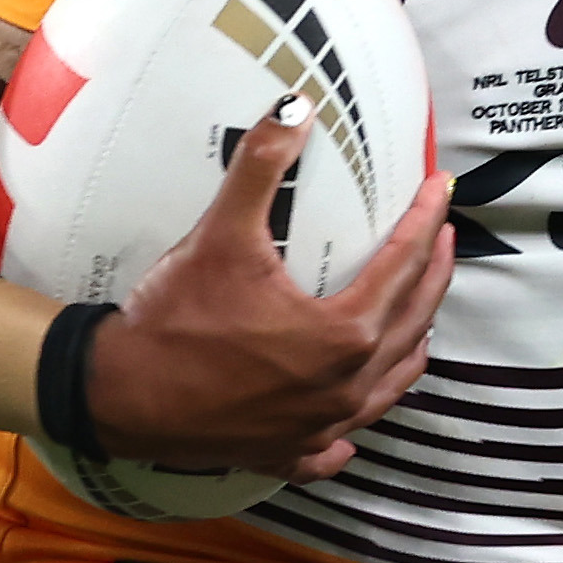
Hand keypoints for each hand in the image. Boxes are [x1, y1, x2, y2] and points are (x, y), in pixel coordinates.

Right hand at [87, 112, 451, 474]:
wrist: (122, 396)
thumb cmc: (176, 322)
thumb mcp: (223, 234)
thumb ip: (263, 167)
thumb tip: (294, 110)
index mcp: (343, 334)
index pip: (404, 266)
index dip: (426, 220)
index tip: (438, 191)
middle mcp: (344, 386)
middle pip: (412, 324)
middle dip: (433, 275)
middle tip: (441, 238)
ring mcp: (319, 426)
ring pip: (388, 387)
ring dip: (409, 346)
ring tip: (416, 319)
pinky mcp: (285, 452)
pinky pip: (333, 445)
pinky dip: (348, 431)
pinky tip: (348, 429)